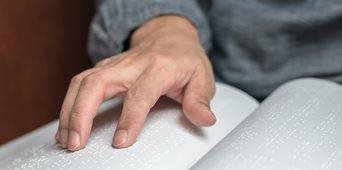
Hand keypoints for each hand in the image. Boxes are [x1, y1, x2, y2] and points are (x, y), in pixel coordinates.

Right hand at [55, 16, 215, 150]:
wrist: (169, 36)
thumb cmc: (184, 58)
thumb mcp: (201, 77)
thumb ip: (200, 100)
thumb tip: (204, 120)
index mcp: (158, 67)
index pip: (140, 94)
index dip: (130, 118)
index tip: (120, 141)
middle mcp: (131, 64)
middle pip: (97, 83)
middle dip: (81, 114)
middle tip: (77, 143)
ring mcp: (115, 65)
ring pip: (82, 81)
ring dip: (69, 111)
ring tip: (66, 139)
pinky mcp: (105, 68)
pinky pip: (81, 83)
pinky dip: (69, 104)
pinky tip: (67, 124)